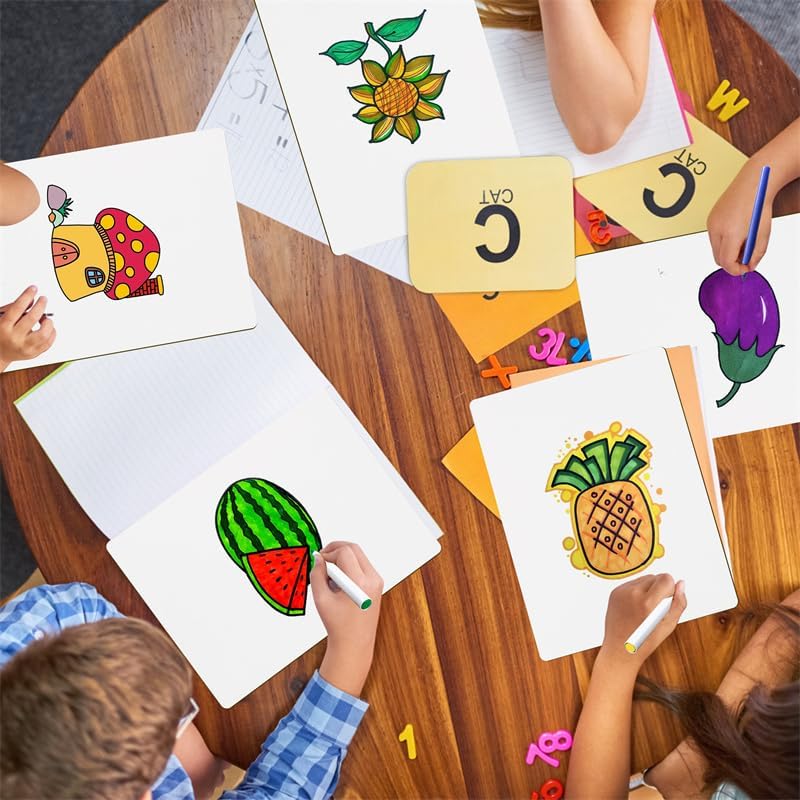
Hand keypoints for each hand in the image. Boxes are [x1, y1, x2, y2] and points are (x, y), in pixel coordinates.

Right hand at [0, 286, 55, 370]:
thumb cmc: (0, 332)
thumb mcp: (1, 317)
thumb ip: (14, 307)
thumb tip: (31, 298)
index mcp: (3, 327)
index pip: (17, 309)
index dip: (26, 296)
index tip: (33, 289)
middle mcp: (14, 338)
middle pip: (32, 319)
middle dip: (40, 306)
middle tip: (43, 299)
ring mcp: (25, 347)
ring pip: (44, 333)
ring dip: (48, 322)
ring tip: (45, 317)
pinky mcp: (34, 354)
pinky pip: (49, 342)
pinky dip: (52, 332)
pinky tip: (48, 327)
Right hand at [311, 541, 383, 696]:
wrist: (354, 644)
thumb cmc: (338, 625)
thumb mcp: (321, 598)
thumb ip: (317, 574)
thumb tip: (318, 558)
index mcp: (360, 583)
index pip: (344, 552)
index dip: (328, 552)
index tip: (318, 559)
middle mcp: (372, 579)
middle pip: (354, 549)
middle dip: (336, 549)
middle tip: (322, 558)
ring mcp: (377, 581)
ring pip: (359, 555)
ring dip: (342, 558)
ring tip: (330, 576)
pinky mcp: (377, 584)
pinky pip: (362, 565)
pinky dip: (349, 566)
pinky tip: (339, 582)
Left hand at [598, 574, 685, 674]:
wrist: (619, 650)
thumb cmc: (646, 641)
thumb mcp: (669, 625)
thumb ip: (679, 602)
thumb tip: (681, 583)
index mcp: (647, 602)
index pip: (666, 578)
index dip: (671, 589)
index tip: (668, 601)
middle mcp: (632, 594)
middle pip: (656, 577)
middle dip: (660, 588)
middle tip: (656, 608)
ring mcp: (621, 592)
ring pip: (644, 578)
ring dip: (649, 588)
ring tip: (646, 608)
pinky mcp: (614, 592)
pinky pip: (632, 583)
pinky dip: (638, 591)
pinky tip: (637, 607)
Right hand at [707, 161, 772, 274]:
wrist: (753, 184)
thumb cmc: (758, 204)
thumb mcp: (763, 233)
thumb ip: (756, 253)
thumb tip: (750, 265)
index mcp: (731, 233)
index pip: (727, 263)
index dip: (736, 270)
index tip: (745, 270)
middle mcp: (717, 229)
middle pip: (719, 259)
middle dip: (731, 262)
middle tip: (745, 258)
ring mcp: (711, 224)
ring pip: (715, 249)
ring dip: (727, 251)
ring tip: (743, 243)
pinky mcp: (710, 220)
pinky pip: (714, 239)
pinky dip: (724, 241)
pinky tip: (736, 233)